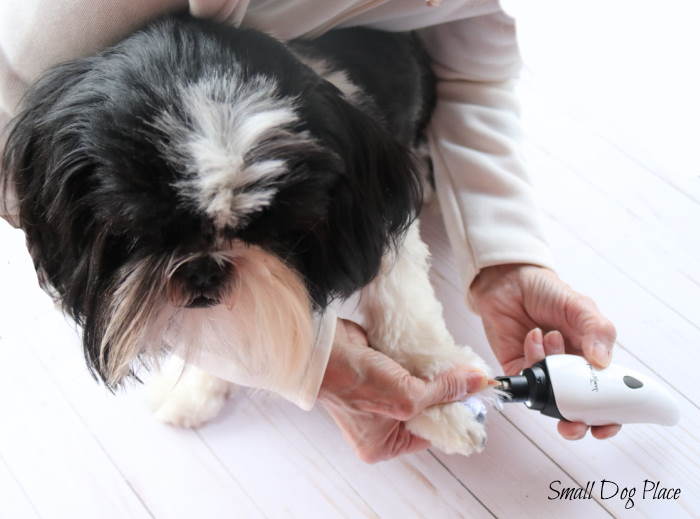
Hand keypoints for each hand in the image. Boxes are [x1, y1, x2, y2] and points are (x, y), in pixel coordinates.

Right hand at [319, 318, 488, 462]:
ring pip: (420, 384)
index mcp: (384, 443)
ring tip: (452, 361)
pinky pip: (408, 367)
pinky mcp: (379, 370)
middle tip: (466, 376)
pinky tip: (433, 351)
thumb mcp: (406, 396)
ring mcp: (379, 395)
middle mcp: (381, 423)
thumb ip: (444, 390)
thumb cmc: (353, 383)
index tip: (474, 396)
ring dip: (433, 372)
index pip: (431, 432)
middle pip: (427, 407)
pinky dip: (419, 358)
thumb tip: (477, 383)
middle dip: (444, 391)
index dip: (453, 414)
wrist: (323, 349)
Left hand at [469, 264, 620, 439]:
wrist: (509, 281)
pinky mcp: (518, 368)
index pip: (606, 396)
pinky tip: (534, 335)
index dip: (610, 416)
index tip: (608, 425)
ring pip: (550, 398)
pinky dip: (533, 358)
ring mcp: (544, 372)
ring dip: (553, 380)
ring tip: (552, 341)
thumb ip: (597, 330)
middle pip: (577, 409)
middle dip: (577, 420)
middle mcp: (569, 370)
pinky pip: (527, 380)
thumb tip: (602, 362)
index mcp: (591, 359)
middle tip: (575, 423)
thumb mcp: (581, 306)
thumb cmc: (549, 292)